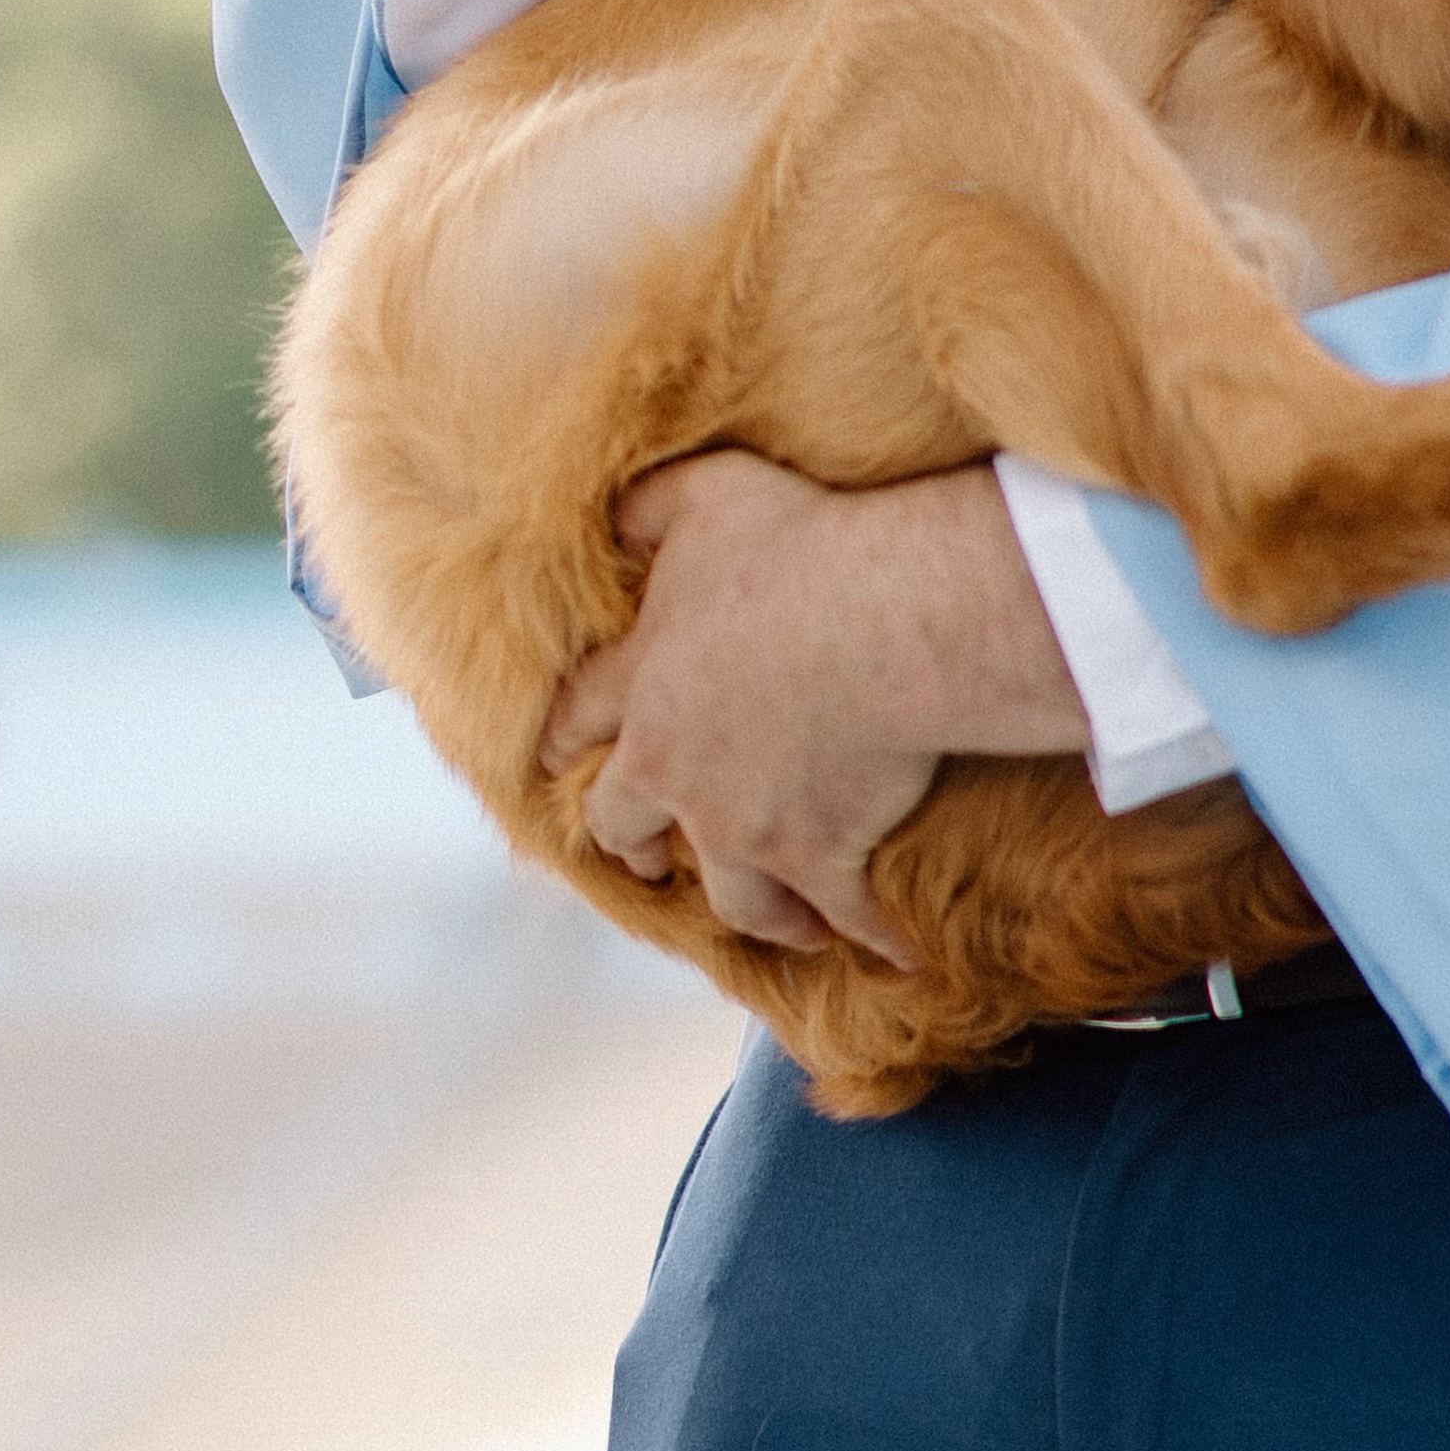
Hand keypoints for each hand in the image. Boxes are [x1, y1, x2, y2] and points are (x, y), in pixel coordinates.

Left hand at [545, 452, 1089, 959]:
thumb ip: (649, 511)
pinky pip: (850, 915)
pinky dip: (877, 937)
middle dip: (637, 847)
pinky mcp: (824, 858)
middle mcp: (679, 774)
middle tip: (649, 862)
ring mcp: (749, 828)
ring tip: (783, 923)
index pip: (577, 722)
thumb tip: (614, 518)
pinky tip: (899, 954)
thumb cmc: (799, 547)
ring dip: (760, 912)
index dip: (561, 743)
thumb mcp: (707, 496)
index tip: (550, 765)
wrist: (888, 619)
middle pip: (631, 828)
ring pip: (737, 896)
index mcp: (641, 690)